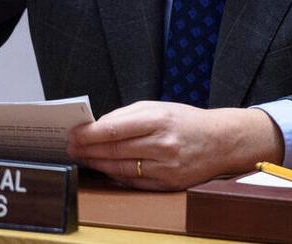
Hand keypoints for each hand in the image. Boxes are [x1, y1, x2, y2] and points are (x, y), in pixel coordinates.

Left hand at [67, 101, 283, 190]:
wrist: (221, 141)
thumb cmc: (185, 121)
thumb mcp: (159, 107)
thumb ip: (128, 115)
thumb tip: (97, 126)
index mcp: (159, 120)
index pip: (115, 128)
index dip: (89, 134)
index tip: (73, 134)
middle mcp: (162, 145)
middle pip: (114, 150)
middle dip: (88, 149)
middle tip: (70, 148)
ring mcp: (166, 167)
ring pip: (121, 168)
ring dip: (97, 164)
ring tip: (83, 158)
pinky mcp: (168, 184)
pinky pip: (134, 181)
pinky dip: (116, 176)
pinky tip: (104, 169)